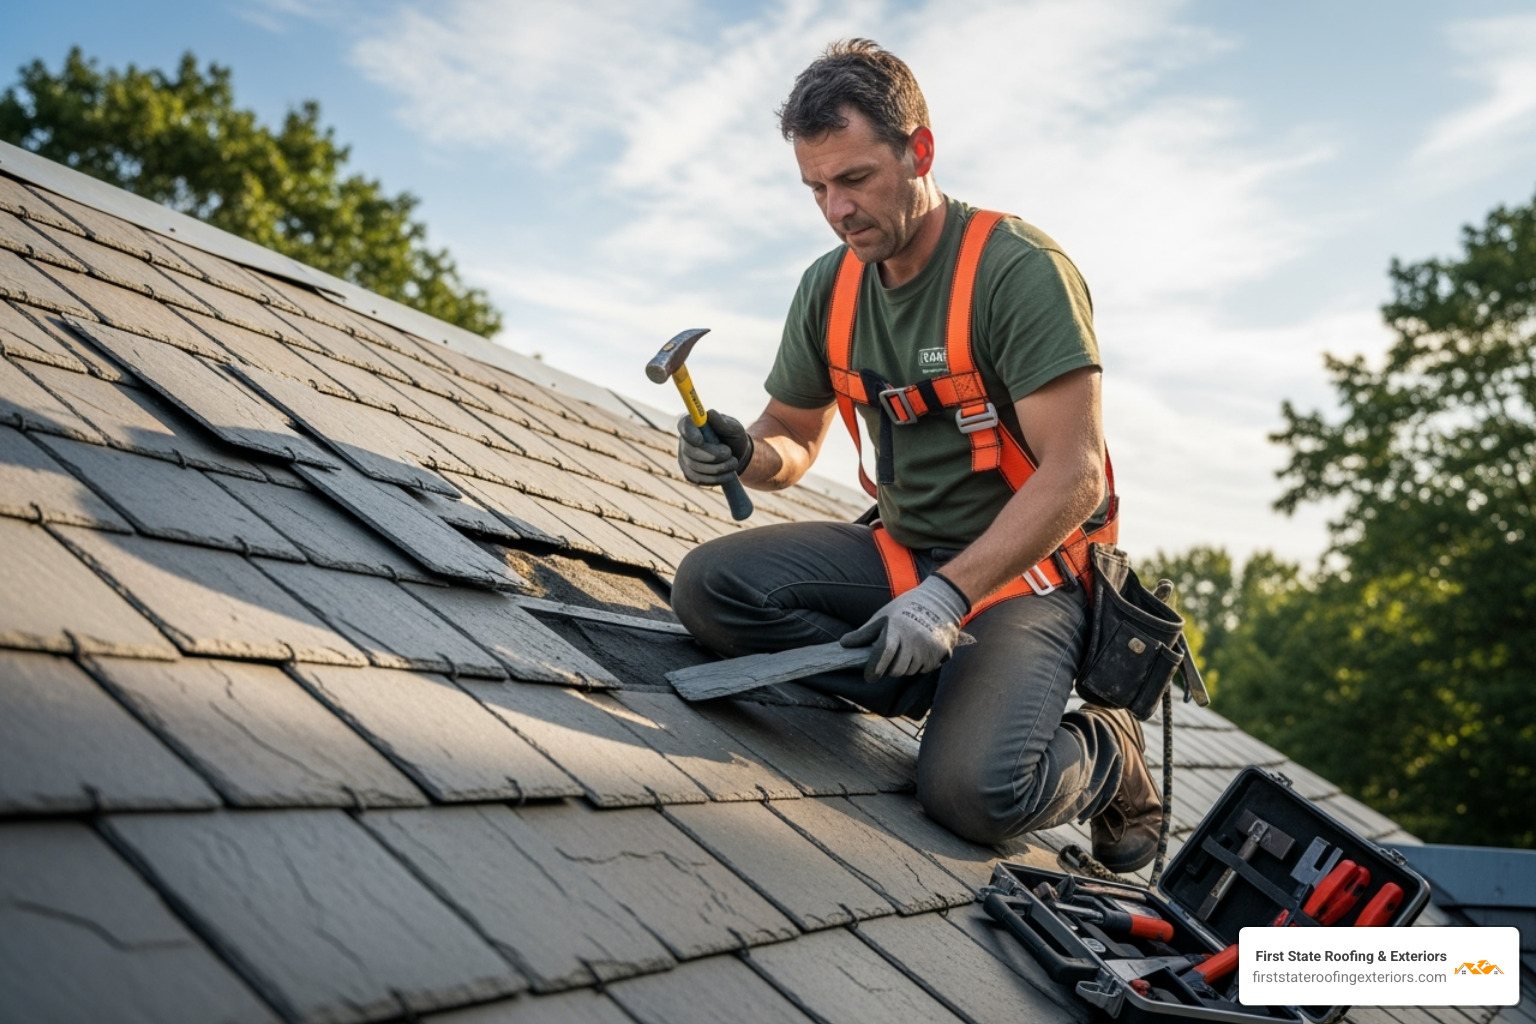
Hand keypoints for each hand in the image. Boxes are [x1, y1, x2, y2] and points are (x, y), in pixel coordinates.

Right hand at [677, 409, 753, 485]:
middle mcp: (685, 440)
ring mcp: (685, 458)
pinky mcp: (690, 473)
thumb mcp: (735, 428)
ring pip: (694, 466)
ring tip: (733, 462)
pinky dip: (716, 478)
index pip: (683, 424)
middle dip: (711, 454)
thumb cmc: (734, 437)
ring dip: (717, 467)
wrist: (737, 456)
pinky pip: (698, 479)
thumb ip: (723, 423)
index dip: (689, 433)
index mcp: (694, 423)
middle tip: (728, 453)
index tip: (700, 440)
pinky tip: (728, 474)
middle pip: (688, 449)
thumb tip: (710, 413)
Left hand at [840, 573, 970, 680]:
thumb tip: (844, 644)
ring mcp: (929, 646)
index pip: (884, 653)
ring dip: (905, 666)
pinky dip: (919, 665)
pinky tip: (919, 650)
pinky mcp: (941, 652)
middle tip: (889, 661)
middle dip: (889, 669)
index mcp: (897, 627)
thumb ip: (865, 633)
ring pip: (911, 671)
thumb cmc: (906, 607)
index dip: (874, 668)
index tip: (869, 677)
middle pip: (897, 669)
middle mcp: (914, 638)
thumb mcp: (883, 616)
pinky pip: (925, 669)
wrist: (940, 600)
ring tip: (906, 650)